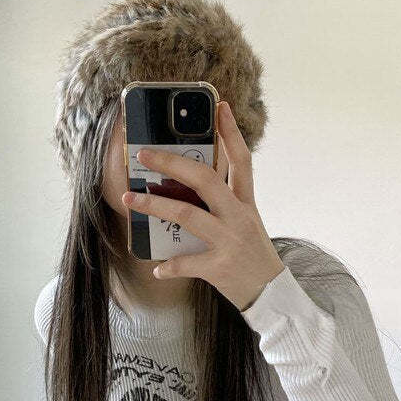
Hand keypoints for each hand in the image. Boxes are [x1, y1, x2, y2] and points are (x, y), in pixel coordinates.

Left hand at [121, 100, 284, 311]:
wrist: (271, 294)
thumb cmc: (252, 254)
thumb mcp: (246, 221)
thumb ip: (224, 201)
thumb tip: (189, 182)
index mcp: (245, 202)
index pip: (242, 160)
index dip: (231, 133)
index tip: (220, 107)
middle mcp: (238, 216)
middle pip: (206, 180)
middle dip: (172, 163)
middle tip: (144, 153)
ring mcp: (229, 241)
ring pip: (186, 215)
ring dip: (153, 207)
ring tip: (129, 200)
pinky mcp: (220, 267)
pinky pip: (187, 263)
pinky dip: (170, 265)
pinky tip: (158, 267)